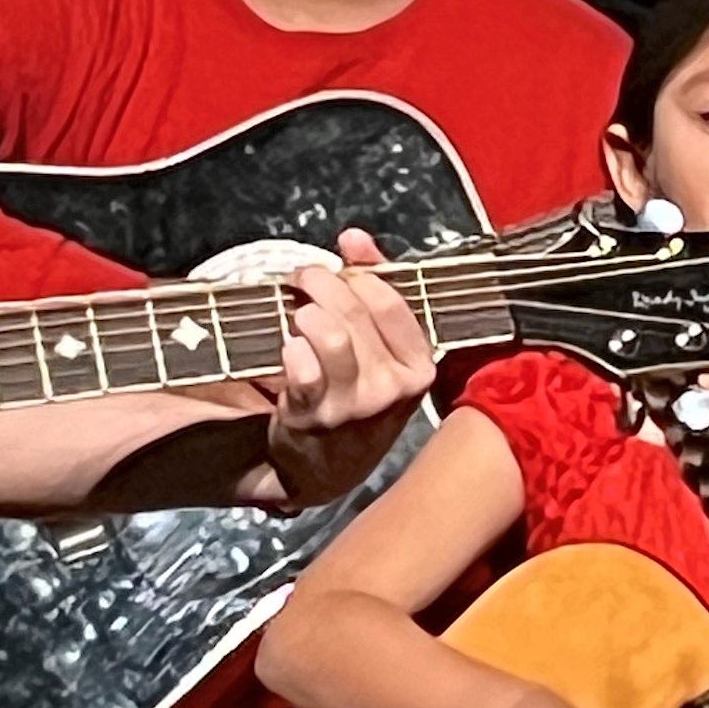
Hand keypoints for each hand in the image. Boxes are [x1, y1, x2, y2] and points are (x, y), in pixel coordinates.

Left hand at [259, 228, 436, 504]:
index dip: (354, 274)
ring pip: (329, 334)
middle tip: (302, 282)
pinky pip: (300, 367)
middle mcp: (392, 387)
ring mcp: (355, 404)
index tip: (334, 269)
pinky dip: (290, 350)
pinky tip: (290, 352)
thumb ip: (374, 288)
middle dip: (320, 284)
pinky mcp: (315, 416)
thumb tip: (354, 238)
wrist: (329, 469)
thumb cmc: (357, 398)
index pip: (388, 300)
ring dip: (306, 315)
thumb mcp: (383, 350)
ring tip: (297, 318)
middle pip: (355, 311)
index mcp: (418, 366)